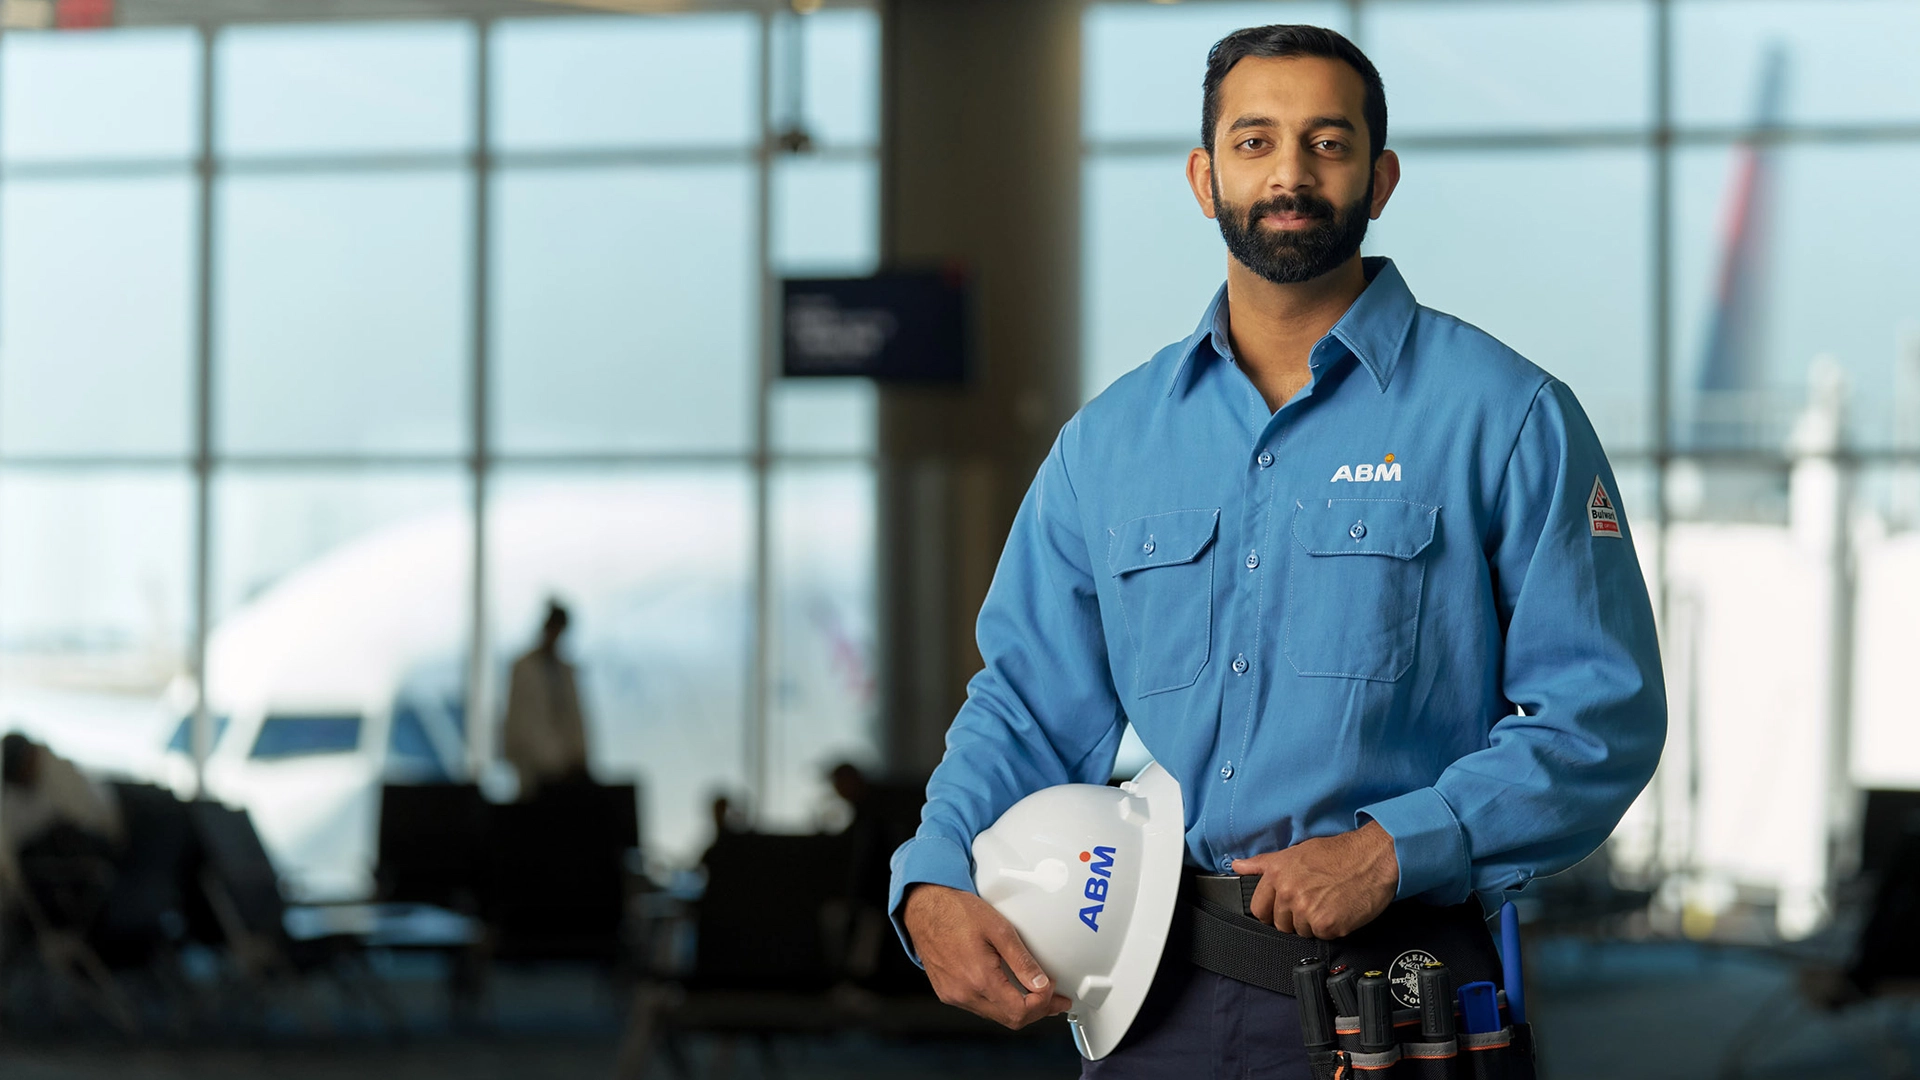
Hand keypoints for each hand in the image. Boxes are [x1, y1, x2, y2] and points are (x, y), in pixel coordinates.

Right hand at [902, 883, 1071, 1028]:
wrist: (924, 907)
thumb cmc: (956, 911)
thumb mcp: (999, 929)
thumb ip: (1022, 960)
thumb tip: (1041, 984)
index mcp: (978, 978)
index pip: (1019, 1011)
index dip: (1042, 1004)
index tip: (1053, 991)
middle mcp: (963, 993)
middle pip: (1009, 1019)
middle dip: (1037, 1010)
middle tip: (1055, 999)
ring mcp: (953, 995)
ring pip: (995, 1015)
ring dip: (1018, 1008)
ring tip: (1036, 994)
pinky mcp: (947, 992)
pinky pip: (979, 1007)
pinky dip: (999, 1002)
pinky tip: (1009, 989)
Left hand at [1230, 821, 1398, 939]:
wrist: (1373, 858)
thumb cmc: (1338, 853)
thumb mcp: (1296, 851)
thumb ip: (1264, 863)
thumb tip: (1237, 866)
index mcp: (1277, 874)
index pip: (1259, 908)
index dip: (1272, 910)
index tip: (1284, 907)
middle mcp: (1288, 893)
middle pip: (1280, 924)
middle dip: (1294, 917)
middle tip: (1313, 901)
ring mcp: (1307, 911)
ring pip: (1301, 932)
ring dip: (1313, 923)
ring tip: (1329, 902)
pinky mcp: (1327, 926)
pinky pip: (1322, 936)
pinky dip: (1331, 928)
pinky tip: (1340, 909)